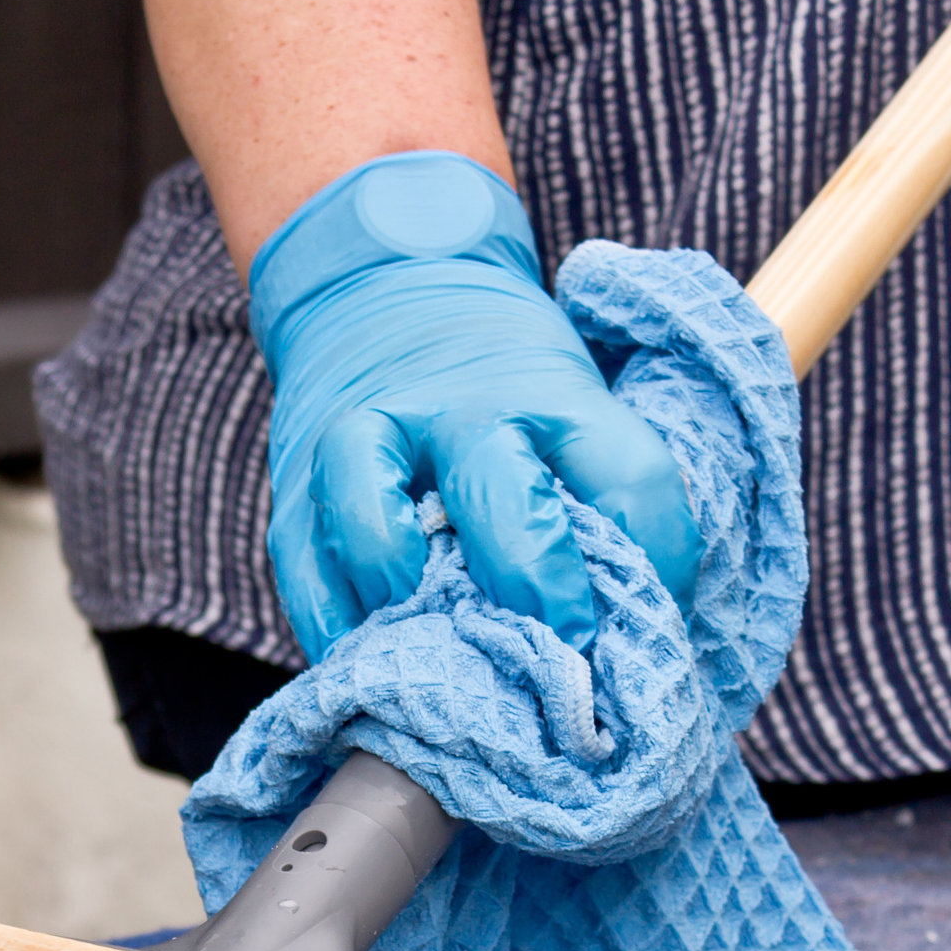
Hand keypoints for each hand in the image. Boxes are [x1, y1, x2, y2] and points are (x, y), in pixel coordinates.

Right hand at [249, 152, 700, 660]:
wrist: (386, 295)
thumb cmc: (504, 400)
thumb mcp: (570, 413)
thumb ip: (598, 507)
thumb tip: (628, 643)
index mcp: (556, 397)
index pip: (628, 472)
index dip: (652, 559)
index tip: (650, 627)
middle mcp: (460, 411)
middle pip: (501, 491)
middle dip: (536, 580)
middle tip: (561, 651)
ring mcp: (367, 440)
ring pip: (373, 515)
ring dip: (404, 592)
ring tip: (435, 645)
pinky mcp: (298, 482)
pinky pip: (305, 563)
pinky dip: (332, 621)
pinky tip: (366, 655)